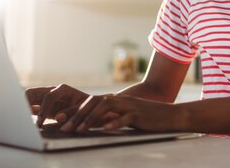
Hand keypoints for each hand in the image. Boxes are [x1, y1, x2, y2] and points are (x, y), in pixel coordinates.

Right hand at [25, 84, 89, 126]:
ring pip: (29, 98)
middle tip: (23, 118)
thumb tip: (58, 117)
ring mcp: (46, 98)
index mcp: (62, 90)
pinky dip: (27, 113)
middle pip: (32, 92)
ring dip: (24, 108)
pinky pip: (31, 107)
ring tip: (22, 120)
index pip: (48, 97)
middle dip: (25, 104)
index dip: (43, 110)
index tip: (40, 123)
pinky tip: (25, 122)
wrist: (89, 109)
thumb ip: (71, 113)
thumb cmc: (87, 109)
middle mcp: (52, 91)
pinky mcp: (44, 106)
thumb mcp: (82, 110)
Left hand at [60, 94, 182, 132]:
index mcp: (116, 101)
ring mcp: (130, 106)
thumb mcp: (126, 117)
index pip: (90, 103)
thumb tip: (95, 125)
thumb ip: (112, 118)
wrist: (170, 115)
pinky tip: (106, 129)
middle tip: (64, 128)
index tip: (59, 121)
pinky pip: (125, 117)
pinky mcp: (139, 115)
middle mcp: (120, 101)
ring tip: (79, 130)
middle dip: (77, 115)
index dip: (74, 111)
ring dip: (91, 118)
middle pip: (94, 103)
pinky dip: (115, 122)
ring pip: (106, 107)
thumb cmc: (148, 118)